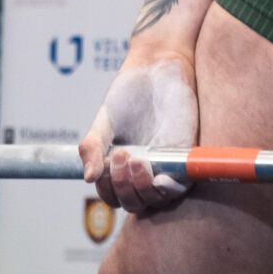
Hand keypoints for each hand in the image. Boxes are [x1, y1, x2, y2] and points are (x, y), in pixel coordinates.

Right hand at [80, 52, 198, 216]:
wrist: (157, 69)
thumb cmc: (129, 94)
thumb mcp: (104, 122)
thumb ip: (93, 148)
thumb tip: (88, 178)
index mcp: (121, 167)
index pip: (112, 197)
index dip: (106, 190)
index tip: (103, 167)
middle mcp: (143, 172)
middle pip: (133, 203)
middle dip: (122, 187)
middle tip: (121, 155)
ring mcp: (164, 167)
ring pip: (154, 200)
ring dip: (141, 187)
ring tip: (135, 159)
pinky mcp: (184, 159)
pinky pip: (179, 188)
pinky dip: (167, 189)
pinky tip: (159, 178)